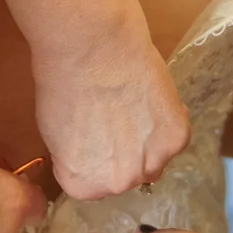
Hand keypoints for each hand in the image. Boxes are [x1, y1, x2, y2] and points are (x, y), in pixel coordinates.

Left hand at [35, 30, 190, 200]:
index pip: (93, 182)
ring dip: (147, 142)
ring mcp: (151, 163)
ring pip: (153, 160)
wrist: (91, 47)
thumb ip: (78, 157)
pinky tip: (149, 98)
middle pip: (125, 176)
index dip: (93, 156)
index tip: (92, 134)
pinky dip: (166, 121)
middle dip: (122, 153)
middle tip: (115, 120)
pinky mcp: (176, 139)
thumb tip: (92, 155)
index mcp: (84, 185)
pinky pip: (174, 139)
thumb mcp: (55, 133)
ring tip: (133, 107)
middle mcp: (118, 184)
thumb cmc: (61, 83)